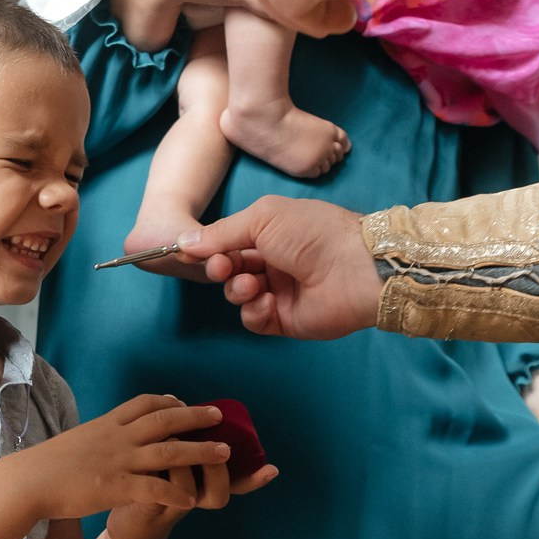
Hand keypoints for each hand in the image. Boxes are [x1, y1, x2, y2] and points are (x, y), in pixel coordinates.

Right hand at [9, 395, 236, 520]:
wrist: (27, 482)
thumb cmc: (46, 465)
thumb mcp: (76, 440)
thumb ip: (97, 436)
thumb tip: (104, 433)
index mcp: (107, 425)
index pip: (144, 403)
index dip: (168, 402)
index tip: (183, 402)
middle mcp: (117, 438)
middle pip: (165, 421)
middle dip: (195, 417)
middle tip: (219, 416)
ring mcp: (119, 462)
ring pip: (169, 453)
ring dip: (200, 452)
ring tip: (225, 453)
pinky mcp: (116, 488)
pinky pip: (154, 490)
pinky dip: (175, 495)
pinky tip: (192, 502)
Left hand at [106, 452, 280, 538]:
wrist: (126, 507)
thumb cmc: (150, 476)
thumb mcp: (169, 456)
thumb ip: (185, 439)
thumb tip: (187, 404)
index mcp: (205, 485)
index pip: (237, 485)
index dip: (254, 480)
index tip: (272, 469)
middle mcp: (193, 498)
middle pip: (219, 492)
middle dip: (218, 467)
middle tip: (216, 447)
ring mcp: (171, 504)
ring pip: (187, 488)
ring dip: (182, 462)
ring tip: (173, 438)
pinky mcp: (147, 505)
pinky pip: (157, 492)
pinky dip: (157, 472)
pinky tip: (150, 453)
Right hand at [176, 196, 382, 339]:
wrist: (354, 268)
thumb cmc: (312, 233)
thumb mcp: (261, 218)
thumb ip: (221, 233)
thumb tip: (184, 242)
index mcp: (272, 232)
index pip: (229, 242)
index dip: (209, 248)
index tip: (188, 252)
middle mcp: (274, 261)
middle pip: (230, 268)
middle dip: (221, 268)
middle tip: (222, 268)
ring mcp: (279, 291)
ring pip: (238, 294)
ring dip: (237, 289)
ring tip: (250, 284)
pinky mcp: (285, 320)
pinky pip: (254, 319)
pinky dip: (254, 311)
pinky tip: (267, 301)